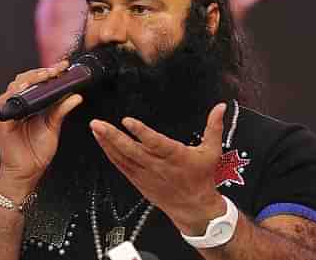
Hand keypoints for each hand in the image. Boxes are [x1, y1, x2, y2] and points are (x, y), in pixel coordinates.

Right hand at [0, 60, 82, 200]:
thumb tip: (76, 96)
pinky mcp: (3, 121)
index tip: (64, 67)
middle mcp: (20, 105)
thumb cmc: (37, 150)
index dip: (50, 72)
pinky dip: (14, 94)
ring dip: (28, 79)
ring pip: (14, 87)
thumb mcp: (54, 126)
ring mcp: (10, 111)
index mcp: (32, 104)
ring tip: (43, 76)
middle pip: (25, 79)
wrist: (27, 172)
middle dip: (40, 72)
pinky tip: (25, 90)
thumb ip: (62, 110)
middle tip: (55, 70)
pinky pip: (5, 103)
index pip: (38, 81)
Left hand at [90, 103, 227, 234]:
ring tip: (95, 128)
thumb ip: (214, 126)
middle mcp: (157, 165)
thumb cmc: (202, 178)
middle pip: (131, 150)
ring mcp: (145, 174)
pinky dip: (110, 154)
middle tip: (98, 123)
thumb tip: (221, 107)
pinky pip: (121, 166)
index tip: (127, 121)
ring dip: (107, 143)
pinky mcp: (139, 181)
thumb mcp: (212, 151)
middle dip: (113, 136)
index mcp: (175, 156)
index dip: (140, 132)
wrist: (194, 207)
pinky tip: (102, 143)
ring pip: (122, 158)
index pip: (155, 142)